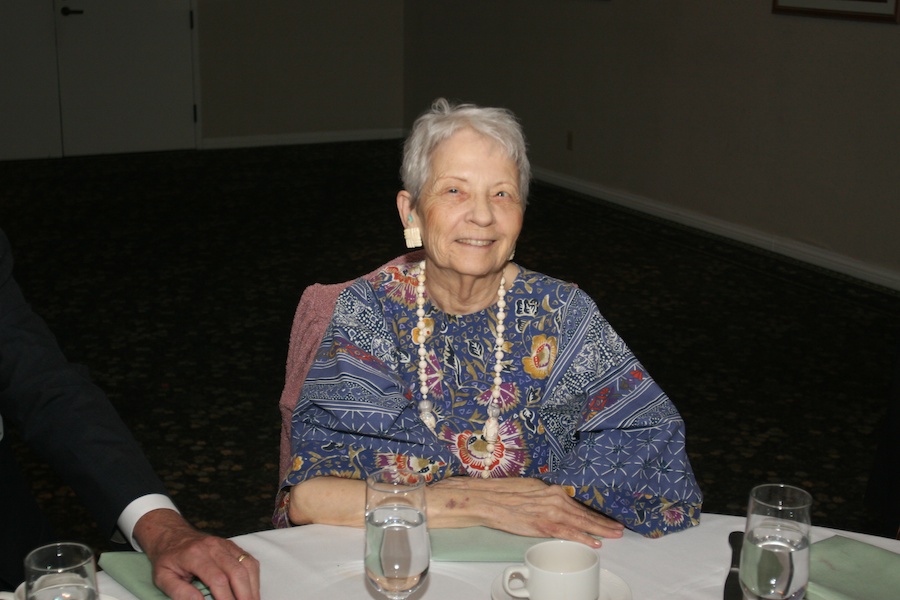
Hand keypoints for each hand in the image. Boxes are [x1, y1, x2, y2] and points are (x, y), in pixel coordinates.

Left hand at [133, 509, 259, 599]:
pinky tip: (251, 590)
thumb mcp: (162, 577)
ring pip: (247, 565)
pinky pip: (249, 560)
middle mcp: (214, 547)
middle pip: (237, 572)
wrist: (172, 535)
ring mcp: (226, 545)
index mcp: (195, 555)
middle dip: (245, 594)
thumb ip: (179, 592)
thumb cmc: (167, 559)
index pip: (217, 579)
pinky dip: (254, 577)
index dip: (226, 598)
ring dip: (253, 587)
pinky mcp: (232, 546)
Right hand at [427, 476, 624, 546]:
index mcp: (551, 489)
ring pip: (582, 522)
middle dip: (603, 522)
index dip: (593, 513)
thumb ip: (544, 497)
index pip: (577, 504)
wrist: (488, 500)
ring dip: (600, 530)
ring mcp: (551, 511)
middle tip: (619, 528)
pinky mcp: (545, 524)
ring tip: (613, 535)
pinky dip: (584, 537)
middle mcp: (555, 498)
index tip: (606, 518)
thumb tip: (553, 503)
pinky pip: (570, 532)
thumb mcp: (529, 490)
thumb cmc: (504, 494)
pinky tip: (595, 542)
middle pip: (584, 513)